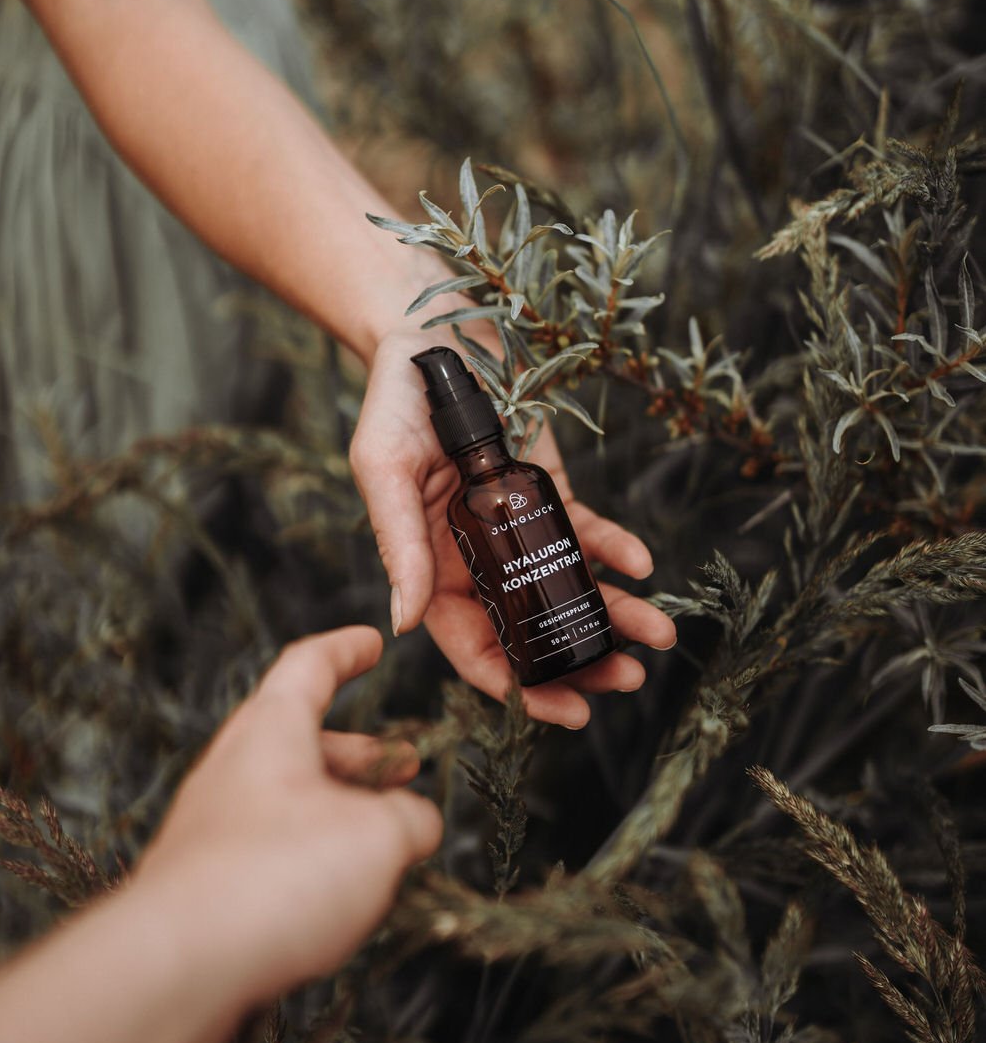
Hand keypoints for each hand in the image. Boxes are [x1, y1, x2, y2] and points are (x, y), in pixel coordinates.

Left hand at [134, 626, 441, 1042]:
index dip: (345, 652)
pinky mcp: (203, 886)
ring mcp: (212, 829)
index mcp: (270, 731)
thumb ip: (409, 819)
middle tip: (405, 764)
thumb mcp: (378, 837)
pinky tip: (339, 896)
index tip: (370, 643)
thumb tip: (415, 824)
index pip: (308, 667)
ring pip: (284, 802)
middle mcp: (233, 771)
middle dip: (359, 752)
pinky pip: (265, 854)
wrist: (175, 966)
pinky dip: (309, 859)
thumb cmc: (276, 878)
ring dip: (339, 810)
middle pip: (298, 740)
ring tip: (385, 841)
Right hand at [350, 329, 677, 728]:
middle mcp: (478, 561)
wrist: (436, 332)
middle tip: (625, 679)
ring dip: (613, 618)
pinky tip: (643, 566)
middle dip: (579, 661)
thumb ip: (395, 543)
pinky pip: (588, 533)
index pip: (473, 646)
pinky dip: (617, 551)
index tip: (560, 710)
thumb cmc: (394, 401)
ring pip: (568, 590)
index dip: (514, 686)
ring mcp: (519, 529)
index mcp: (431, 569)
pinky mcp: (552, 492)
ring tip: (657, 638)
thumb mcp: (384, 469)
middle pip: (531, 630)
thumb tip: (402, 623)